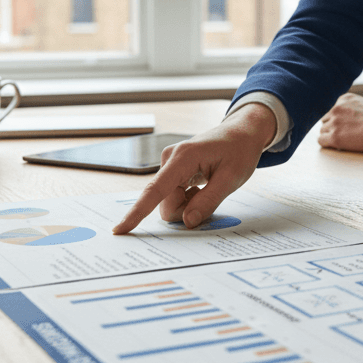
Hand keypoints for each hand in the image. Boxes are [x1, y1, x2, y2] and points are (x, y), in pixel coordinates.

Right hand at [112, 104, 274, 232]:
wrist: (242, 132)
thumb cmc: (239, 151)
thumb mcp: (231, 178)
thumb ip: (208, 201)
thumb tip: (187, 222)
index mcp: (183, 158)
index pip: (155, 191)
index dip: (137, 213)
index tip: (120, 229)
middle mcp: (170, 159)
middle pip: (165, 203)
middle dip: (185, 210)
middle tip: (210, 195)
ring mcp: (170, 164)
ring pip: (169, 201)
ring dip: (189, 204)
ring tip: (208, 187)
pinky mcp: (173, 169)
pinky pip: (174, 195)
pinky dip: (188, 198)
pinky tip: (202, 185)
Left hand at [317, 93, 362, 153]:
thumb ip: (351, 108)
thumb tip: (345, 120)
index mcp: (344, 98)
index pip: (331, 109)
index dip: (337, 119)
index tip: (344, 125)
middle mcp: (336, 107)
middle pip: (325, 119)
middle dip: (332, 126)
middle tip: (344, 134)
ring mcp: (334, 122)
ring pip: (322, 130)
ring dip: (331, 136)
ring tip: (345, 140)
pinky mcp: (335, 136)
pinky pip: (321, 141)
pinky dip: (328, 144)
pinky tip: (338, 146)